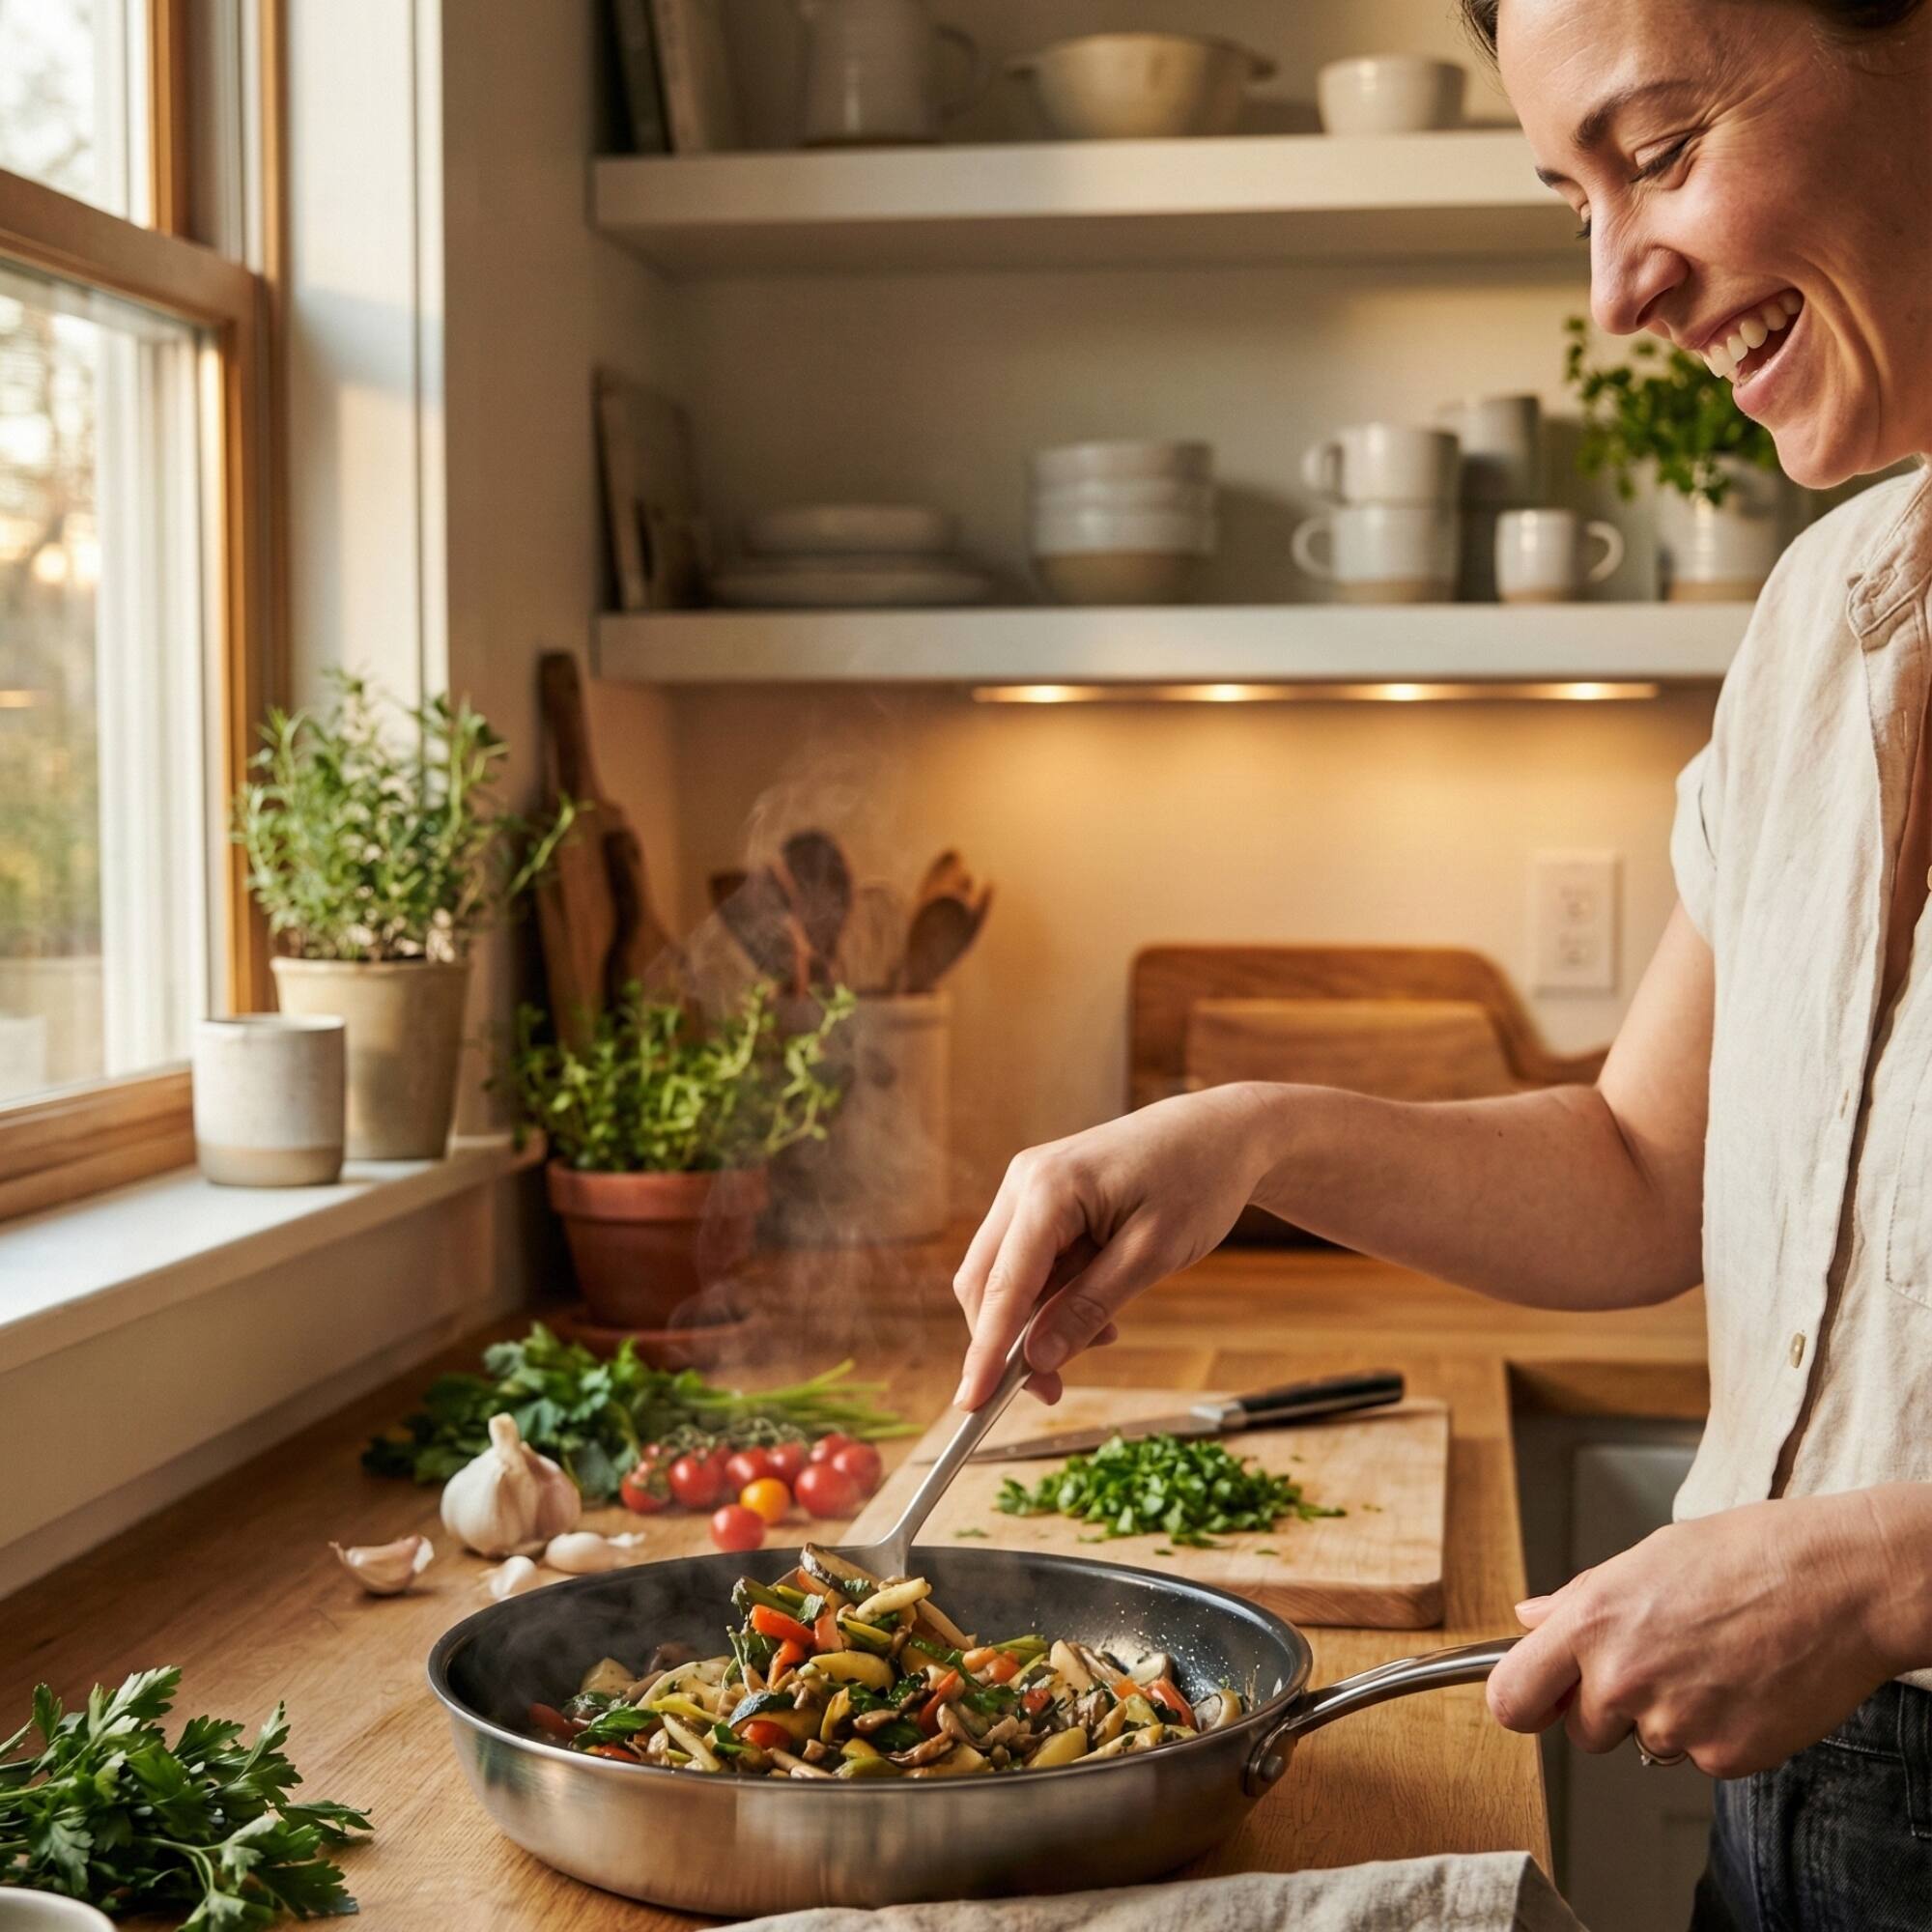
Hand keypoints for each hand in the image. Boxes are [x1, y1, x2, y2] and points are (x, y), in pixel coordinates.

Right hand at [951, 1085, 1272, 1409]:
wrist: (1221, 1131)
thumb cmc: (1197, 1181)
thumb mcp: (1152, 1254)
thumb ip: (1089, 1307)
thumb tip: (1036, 1359)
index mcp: (1050, 1188)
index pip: (1002, 1286)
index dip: (984, 1352)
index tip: (970, 1406)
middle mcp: (1025, 1180)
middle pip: (985, 1282)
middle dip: (1006, 1343)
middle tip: (1052, 1390)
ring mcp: (1028, 1184)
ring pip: (1002, 1274)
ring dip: (1034, 1320)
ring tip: (1102, 1336)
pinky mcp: (1041, 1195)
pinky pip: (1027, 1259)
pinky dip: (1050, 1295)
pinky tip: (1096, 1310)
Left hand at [1486, 1490, 1915, 1776]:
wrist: (1836, 1584)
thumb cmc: (1746, 1556)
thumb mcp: (1644, 1559)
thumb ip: (1578, 1601)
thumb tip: (1529, 1619)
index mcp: (1591, 1622)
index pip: (1511, 1698)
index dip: (1525, 1702)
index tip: (1538, 1700)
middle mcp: (1622, 1678)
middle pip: (1582, 1731)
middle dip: (1610, 1707)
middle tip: (1659, 1662)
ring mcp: (1673, 1723)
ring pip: (1644, 1744)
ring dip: (1667, 1718)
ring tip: (1710, 1662)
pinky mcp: (1724, 1757)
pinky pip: (1698, 1759)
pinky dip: (1717, 1732)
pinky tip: (1743, 1685)